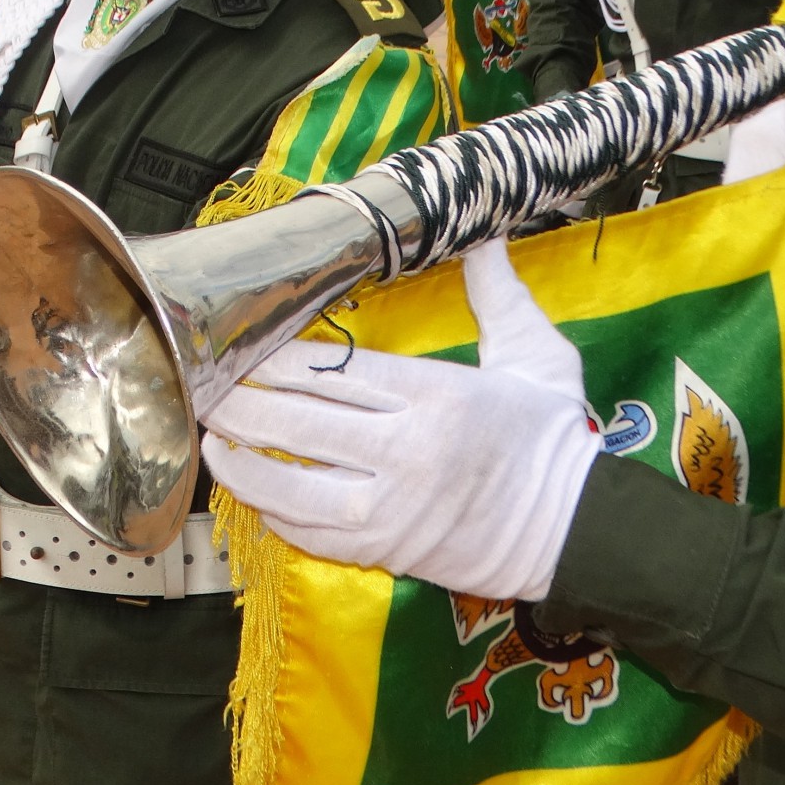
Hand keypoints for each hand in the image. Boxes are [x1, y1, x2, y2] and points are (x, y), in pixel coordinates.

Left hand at [201, 239, 600, 599]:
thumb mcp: (538, 354)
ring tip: (212, 438)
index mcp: (439, 398)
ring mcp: (393, 509)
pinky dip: (274, 513)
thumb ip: (500, 293)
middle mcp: (408, 453)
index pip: (337, 373)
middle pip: (301, 424)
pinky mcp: (387, 551)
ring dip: (242, 463)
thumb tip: (486, 233)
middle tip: (205, 385)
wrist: (579, 529)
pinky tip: (250, 490)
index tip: (243, 345)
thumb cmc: (554, 438)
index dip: (279, 361)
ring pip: (293, 485)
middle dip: (242, 403)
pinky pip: (312, 535)